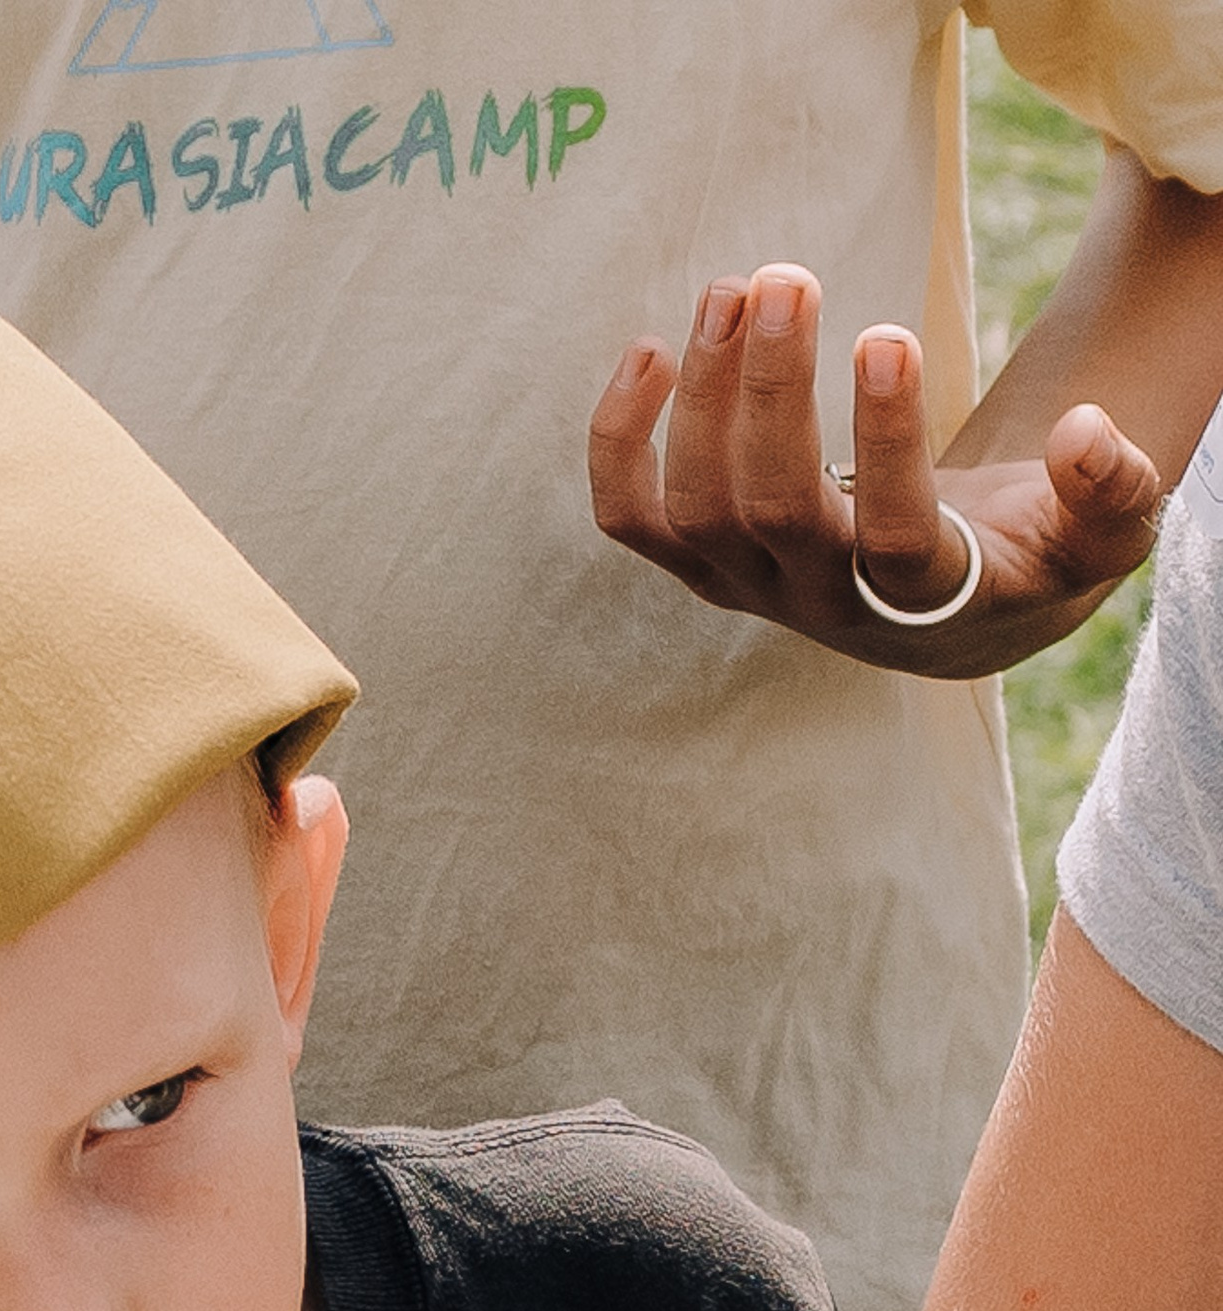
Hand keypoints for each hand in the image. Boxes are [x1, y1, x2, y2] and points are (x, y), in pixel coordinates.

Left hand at [590, 264, 1164, 678]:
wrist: (953, 614)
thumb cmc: (1030, 554)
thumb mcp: (1099, 537)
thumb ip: (1114, 491)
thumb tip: (1087, 431)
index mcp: (921, 596)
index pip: (889, 536)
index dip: (884, 443)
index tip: (889, 332)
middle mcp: (821, 602)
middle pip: (769, 510)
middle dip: (769, 390)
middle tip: (788, 274)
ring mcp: (753, 587)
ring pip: (695, 508)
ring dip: (701, 394)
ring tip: (733, 287)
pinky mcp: (705, 564)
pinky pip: (633, 519)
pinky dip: (620, 441)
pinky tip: (650, 351)